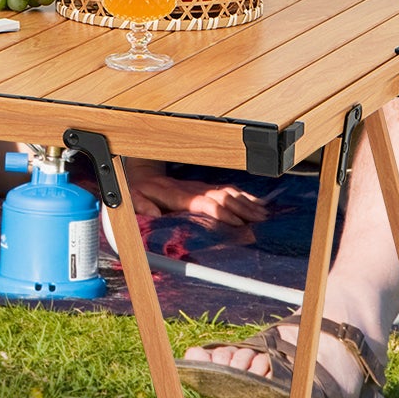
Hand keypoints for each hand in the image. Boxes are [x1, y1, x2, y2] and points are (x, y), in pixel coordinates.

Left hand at [124, 163, 268, 225]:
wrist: (143, 174)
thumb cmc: (139, 190)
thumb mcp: (134, 198)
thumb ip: (142, 206)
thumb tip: (153, 216)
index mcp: (178, 194)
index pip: (204, 202)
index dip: (221, 213)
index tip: (236, 223)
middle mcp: (194, 189)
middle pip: (223, 197)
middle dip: (242, 209)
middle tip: (259, 223)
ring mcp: (201, 187)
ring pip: (229, 193)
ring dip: (247, 204)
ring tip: (264, 216)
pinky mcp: (206, 188)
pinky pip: (229, 191)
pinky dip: (246, 197)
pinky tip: (259, 205)